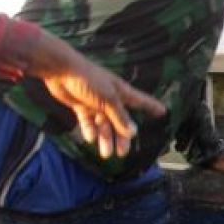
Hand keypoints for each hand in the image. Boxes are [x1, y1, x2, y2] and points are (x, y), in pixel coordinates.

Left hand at [40, 56, 165, 159]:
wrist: (60, 70)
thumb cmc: (88, 79)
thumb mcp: (108, 99)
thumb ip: (120, 117)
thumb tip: (133, 132)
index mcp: (121, 93)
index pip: (141, 101)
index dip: (152, 107)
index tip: (163, 112)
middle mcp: (111, 99)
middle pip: (121, 121)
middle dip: (122, 137)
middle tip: (122, 153)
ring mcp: (96, 103)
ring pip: (104, 125)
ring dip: (105, 139)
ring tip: (105, 154)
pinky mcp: (82, 105)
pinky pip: (88, 122)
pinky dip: (89, 130)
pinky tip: (90, 138)